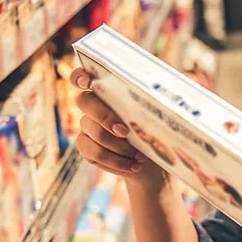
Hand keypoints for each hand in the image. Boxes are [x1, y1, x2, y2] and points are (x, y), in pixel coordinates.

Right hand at [70, 68, 164, 185]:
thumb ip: (153, 98)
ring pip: (95, 133)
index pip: (82, 76)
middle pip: (84, 101)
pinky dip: (117, 161)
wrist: (150, 160)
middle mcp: (91, 106)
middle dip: (105, 117)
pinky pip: (95, 154)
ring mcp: (85, 126)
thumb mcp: (157, 113)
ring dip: (120, 147)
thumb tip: (162, 87)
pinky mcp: (85, 147)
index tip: (87, 82)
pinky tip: (133, 165)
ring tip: (140, 155)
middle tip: (126, 132)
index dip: (79, 76)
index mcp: (107, 91)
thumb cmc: (154, 130)